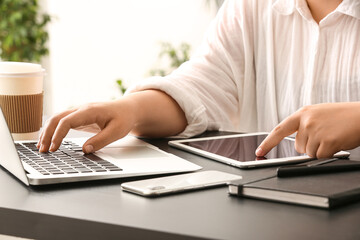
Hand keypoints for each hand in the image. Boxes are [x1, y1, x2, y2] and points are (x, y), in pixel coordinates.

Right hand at [37, 90, 186, 153]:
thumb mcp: (117, 132)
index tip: (54, 148)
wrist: (128, 109)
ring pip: (57, 119)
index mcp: (89, 111)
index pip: (67, 121)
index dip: (58, 135)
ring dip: (47, 131)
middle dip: (47, 134)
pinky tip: (50, 140)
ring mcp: (79, 112)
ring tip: (41, 147)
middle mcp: (81, 109)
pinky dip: (53, 130)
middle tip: (42, 150)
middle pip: (57, 118)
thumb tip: (85, 150)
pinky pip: (62, 122)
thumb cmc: (124, 118)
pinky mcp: (80, 117)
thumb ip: (101, 141)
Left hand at [256, 102, 359, 158]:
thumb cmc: (343, 116)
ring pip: (310, 153)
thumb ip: (304, 126)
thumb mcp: (319, 115)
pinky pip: (321, 157)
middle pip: (298, 147)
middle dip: (311, 146)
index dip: (268, 142)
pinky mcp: (326, 141)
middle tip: (326, 135)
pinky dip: (329, 154)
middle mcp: (306, 121)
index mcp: (303, 113)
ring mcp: (315, 131)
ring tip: (333, 137)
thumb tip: (298, 145)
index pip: (279, 130)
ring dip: (321, 150)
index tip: (259, 151)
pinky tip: (337, 142)